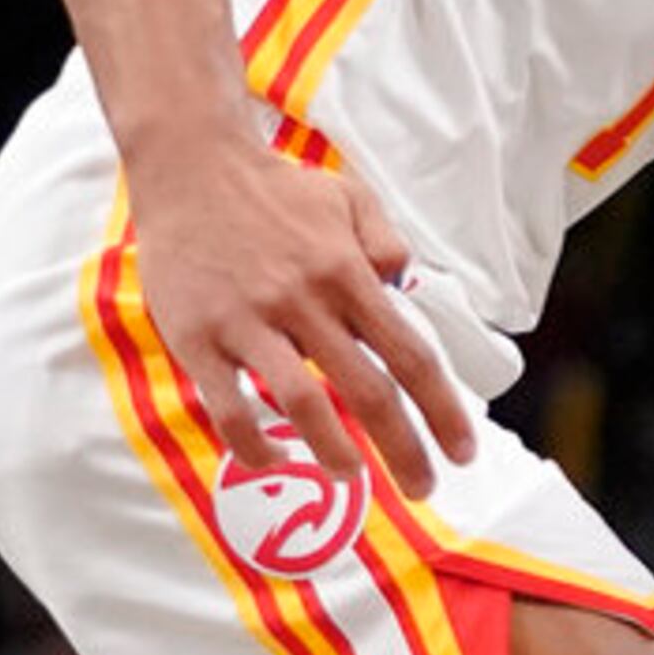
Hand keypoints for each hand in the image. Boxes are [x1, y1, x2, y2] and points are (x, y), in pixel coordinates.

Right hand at [131, 138, 475, 499]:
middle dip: (405, 449)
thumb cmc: (275, 188)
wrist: (191, 167)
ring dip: (334, 450)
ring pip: (303, 403)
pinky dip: (252, 444)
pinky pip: (229, 406)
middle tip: (423, 487)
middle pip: (370, 391)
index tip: (462, 452)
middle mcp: (305, 300)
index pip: (411, 355)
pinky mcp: (197, 337)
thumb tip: (406, 283)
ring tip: (353, 476)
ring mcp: (250, 321)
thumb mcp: (348, 198)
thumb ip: (385, 241)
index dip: (443, 410)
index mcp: (348, 272)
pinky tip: (271, 460)